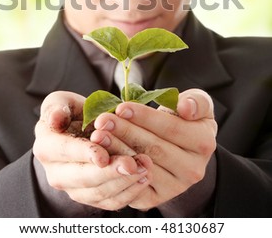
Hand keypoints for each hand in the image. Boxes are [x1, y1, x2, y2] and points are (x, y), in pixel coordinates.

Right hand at [33, 90, 151, 210]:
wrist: (78, 130)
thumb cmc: (71, 112)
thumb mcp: (61, 102)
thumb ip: (57, 108)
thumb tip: (54, 118)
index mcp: (46, 146)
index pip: (64, 152)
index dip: (84, 154)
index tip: (103, 156)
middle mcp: (55, 172)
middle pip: (83, 178)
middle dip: (110, 173)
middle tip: (133, 165)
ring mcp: (72, 188)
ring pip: (98, 193)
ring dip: (124, 183)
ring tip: (145, 168)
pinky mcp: (90, 197)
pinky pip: (109, 202)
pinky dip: (128, 193)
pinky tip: (144, 179)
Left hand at [91, 88, 216, 209]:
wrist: (184, 148)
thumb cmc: (186, 119)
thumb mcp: (197, 103)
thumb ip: (196, 102)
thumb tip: (186, 108)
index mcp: (204, 143)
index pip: (171, 128)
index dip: (144, 117)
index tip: (121, 107)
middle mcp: (192, 169)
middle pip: (153, 149)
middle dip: (125, 132)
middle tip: (102, 120)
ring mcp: (174, 187)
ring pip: (141, 167)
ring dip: (116, 150)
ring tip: (98, 135)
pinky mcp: (155, 198)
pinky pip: (132, 186)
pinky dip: (116, 170)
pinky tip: (102, 155)